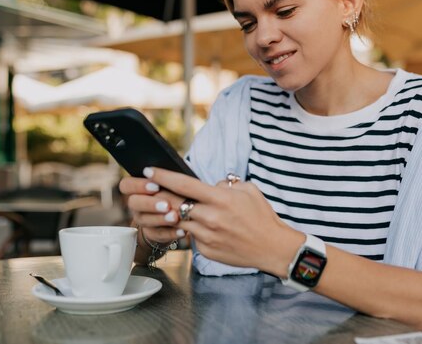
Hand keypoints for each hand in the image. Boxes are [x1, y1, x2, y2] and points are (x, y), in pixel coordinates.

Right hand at [119, 174, 186, 244]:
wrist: (174, 213)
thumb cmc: (172, 191)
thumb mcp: (169, 183)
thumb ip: (167, 178)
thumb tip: (173, 175)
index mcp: (137, 188)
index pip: (127, 185)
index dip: (139, 185)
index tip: (156, 185)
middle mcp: (136, 204)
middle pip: (133, 203)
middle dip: (150, 204)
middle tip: (166, 204)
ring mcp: (142, 219)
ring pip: (145, 220)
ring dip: (161, 219)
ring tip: (175, 217)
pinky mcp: (152, 234)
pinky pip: (158, 235)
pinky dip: (171, 233)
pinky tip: (182, 230)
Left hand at [144, 167, 303, 275]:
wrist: (272, 247)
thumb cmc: (262, 217)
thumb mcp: (248, 191)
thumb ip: (225, 185)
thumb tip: (210, 185)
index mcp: (220, 199)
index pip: (184, 184)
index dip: (163, 176)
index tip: (148, 170)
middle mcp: (210, 217)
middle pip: (174, 204)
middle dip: (159, 196)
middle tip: (149, 190)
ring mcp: (207, 236)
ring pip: (180, 221)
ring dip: (177, 215)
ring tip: (180, 209)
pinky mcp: (206, 250)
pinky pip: (192, 237)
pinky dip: (194, 230)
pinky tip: (205, 229)